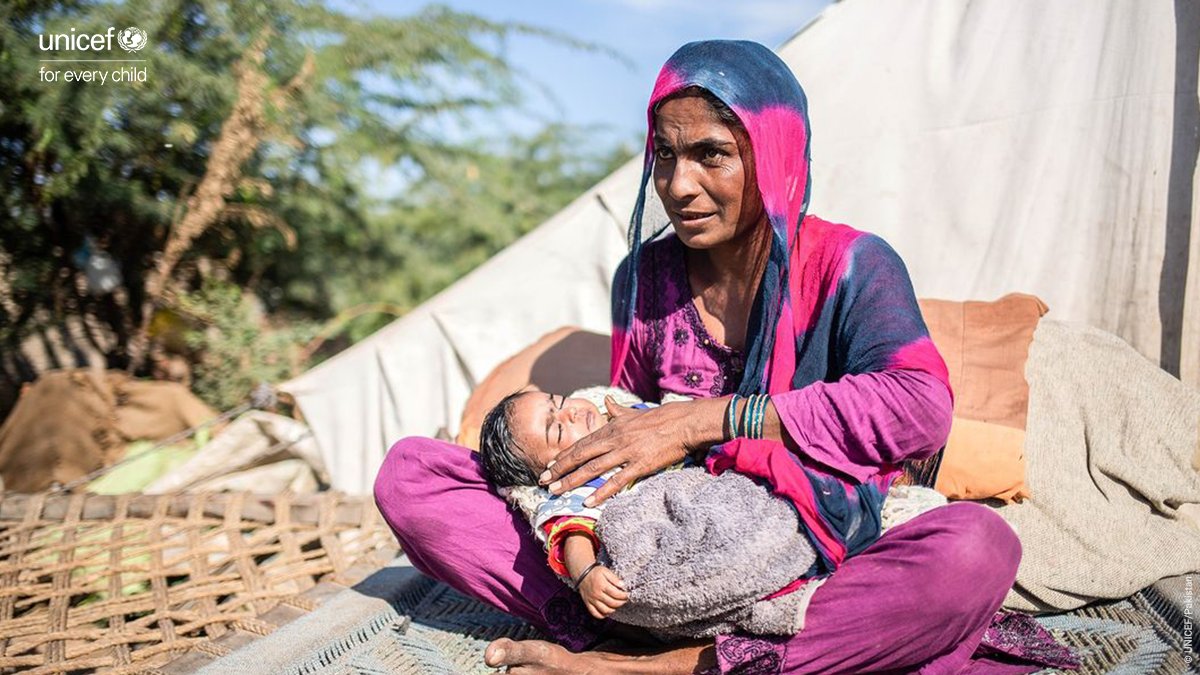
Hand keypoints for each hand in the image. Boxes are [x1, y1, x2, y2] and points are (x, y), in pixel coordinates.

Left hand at [539, 396, 723, 506]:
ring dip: (572, 481)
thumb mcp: (634, 411)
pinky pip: (616, 480)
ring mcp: (626, 452)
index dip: (565, 455)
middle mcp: (614, 439)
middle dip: (560, 469)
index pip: (582, 443)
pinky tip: (588, 500)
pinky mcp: (639, 464)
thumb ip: (617, 410)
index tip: (551, 464)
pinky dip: (601, 491)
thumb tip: (606, 401)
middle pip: (581, 456)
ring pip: (593, 469)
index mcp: (612, 427)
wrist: (684, 422)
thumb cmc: (661, 418)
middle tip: (544, 480)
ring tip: (557, 491)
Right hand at [577, 565, 627, 619]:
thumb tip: (622, 585)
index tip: (627, 595)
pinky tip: (607, 612)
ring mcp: (592, 600)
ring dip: (613, 610)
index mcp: (602, 585)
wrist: (582, 573)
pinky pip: (595, 613)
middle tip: (624, 600)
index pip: (616, 594)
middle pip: (612, 603)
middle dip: (621, 603)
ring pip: (605, 610)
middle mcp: (597, 594)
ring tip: (616, 605)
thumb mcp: (606, 571)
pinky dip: (602, 615)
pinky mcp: (588, 603)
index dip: (623, 596)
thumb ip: (614, 578)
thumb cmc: (594, 572)